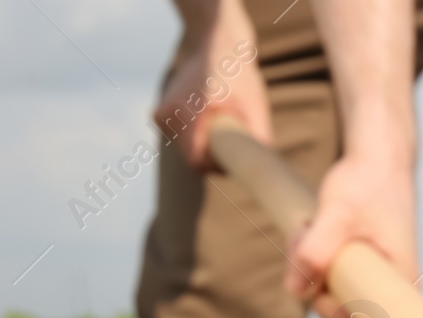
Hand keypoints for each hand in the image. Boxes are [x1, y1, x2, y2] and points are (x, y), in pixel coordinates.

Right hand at [154, 1, 271, 170]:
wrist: (216, 43)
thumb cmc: (240, 75)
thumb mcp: (256, 106)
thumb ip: (259, 139)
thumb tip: (262, 169)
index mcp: (189, 112)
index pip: (197, 161)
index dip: (216, 167)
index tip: (232, 160)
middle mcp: (170, 113)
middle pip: (192, 156)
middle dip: (212, 155)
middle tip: (232, 140)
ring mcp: (162, 114)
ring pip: (186, 147)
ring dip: (203, 144)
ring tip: (220, 122)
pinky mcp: (159, 114)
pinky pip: (179, 137)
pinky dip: (194, 135)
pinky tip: (206, 117)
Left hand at [289, 152, 418, 317]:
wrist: (380, 156)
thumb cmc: (368, 182)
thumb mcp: (338, 214)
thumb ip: (316, 252)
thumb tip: (295, 292)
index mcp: (401, 285)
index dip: (331, 310)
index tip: (315, 280)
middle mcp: (392, 288)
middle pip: (340, 307)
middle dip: (312, 277)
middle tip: (304, 233)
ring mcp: (374, 277)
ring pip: (330, 289)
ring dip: (308, 261)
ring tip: (309, 222)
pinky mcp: (360, 265)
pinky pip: (329, 274)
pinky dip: (313, 254)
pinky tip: (312, 225)